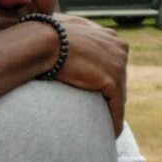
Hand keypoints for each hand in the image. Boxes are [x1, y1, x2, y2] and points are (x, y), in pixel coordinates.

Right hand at [54, 14, 127, 136]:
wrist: (42, 41)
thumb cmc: (44, 34)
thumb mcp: (64, 27)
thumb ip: (74, 32)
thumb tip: (63, 35)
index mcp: (108, 35)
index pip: (111, 62)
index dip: (103, 79)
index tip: (97, 93)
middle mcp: (118, 47)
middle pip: (118, 78)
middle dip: (110, 96)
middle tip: (101, 115)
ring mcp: (118, 63)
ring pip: (118, 95)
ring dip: (112, 111)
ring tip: (105, 128)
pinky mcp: (113, 80)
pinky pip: (117, 108)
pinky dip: (115, 122)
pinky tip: (111, 134)